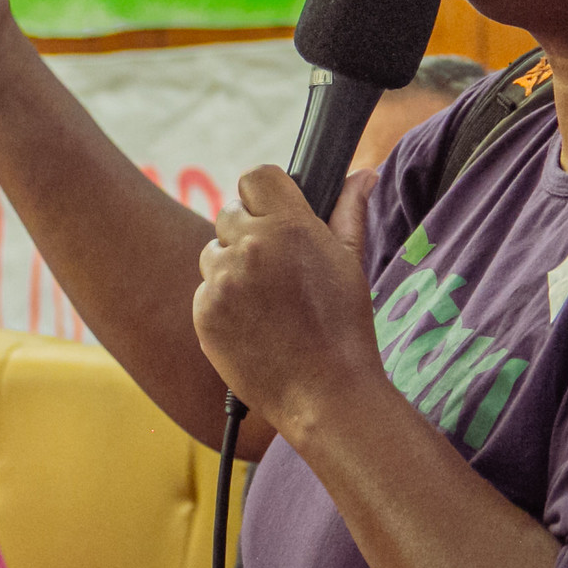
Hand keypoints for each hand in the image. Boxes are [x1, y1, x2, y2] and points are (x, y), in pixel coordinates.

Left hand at [192, 168, 383, 435]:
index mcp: (290, 227)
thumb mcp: (351, 262)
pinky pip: (204, 290)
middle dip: (248, 232)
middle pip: (229, 212)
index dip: (264, 194)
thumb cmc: (344, 327)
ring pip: (212, 252)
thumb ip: (349, 210)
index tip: (274, 214)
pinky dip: (221, 302)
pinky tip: (251, 324)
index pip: (255, 177)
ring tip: (265, 300)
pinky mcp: (204, 312)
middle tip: (275, 267)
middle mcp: (251, 247)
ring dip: (231, 267)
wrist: (323, 393)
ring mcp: (223, 280)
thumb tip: (363, 174)